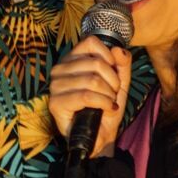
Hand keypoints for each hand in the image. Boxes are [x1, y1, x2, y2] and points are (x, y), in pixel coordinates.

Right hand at [48, 37, 131, 156]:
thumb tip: (118, 49)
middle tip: (112, 94)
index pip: (91, 43)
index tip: (113, 74)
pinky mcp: (56, 103)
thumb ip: (122, 64)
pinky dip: (103, 103)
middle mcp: (60, 69)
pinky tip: (107, 108)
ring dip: (108, 94)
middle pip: (95, 63)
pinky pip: (86, 96)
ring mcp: (55, 86)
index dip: (109, 57)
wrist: (101, 134)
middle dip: (112, 81)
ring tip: (109, 102)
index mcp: (71, 60)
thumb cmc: (106, 107)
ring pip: (92, 80)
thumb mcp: (119, 82)